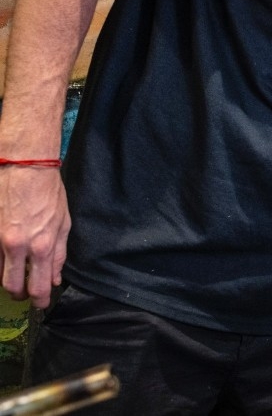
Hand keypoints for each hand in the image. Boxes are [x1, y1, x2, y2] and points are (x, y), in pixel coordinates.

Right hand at [0, 166, 69, 307]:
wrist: (24, 168)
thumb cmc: (48, 192)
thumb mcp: (64, 223)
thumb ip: (59, 253)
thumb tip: (54, 278)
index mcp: (42, 246)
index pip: (38, 286)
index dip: (40, 300)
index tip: (41, 304)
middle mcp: (17, 247)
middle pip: (12, 286)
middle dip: (20, 294)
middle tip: (25, 294)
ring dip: (8, 279)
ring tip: (17, 276)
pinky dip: (0, 263)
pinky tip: (8, 259)